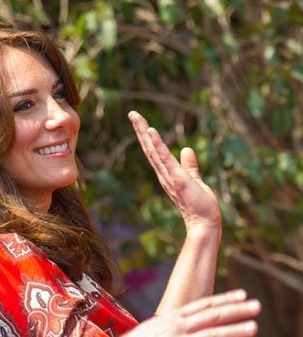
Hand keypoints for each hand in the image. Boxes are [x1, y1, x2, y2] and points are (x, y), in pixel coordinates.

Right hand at [102, 289, 259, 336]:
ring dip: (234, 331)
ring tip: (253, 328)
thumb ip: (171, 327)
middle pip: (211, 317)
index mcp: (171, 318)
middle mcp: (177, 328)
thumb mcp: (153, 330)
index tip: (242, 295)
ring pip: (211, 336)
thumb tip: (184, 327)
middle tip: (256, 306)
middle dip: (235, 310)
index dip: (224, 299)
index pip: (202, 305)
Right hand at [128, 110, 220, 231]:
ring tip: (136, 118)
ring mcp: (169, 176)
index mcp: (166, 172)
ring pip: (153, 150)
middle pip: (149, 147)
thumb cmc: (200, 204)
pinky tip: (151, 131)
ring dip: (144, 133)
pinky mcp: (178, 178)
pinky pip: (165, 159)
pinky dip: (157, 145)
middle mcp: (163, 173)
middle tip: (132, 113)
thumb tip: (186, 149)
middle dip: (140, 130)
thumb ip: (190, 165)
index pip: (154, 150)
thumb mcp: (194, 179)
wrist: (204, 222)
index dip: (146, 135)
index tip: (139, 120)